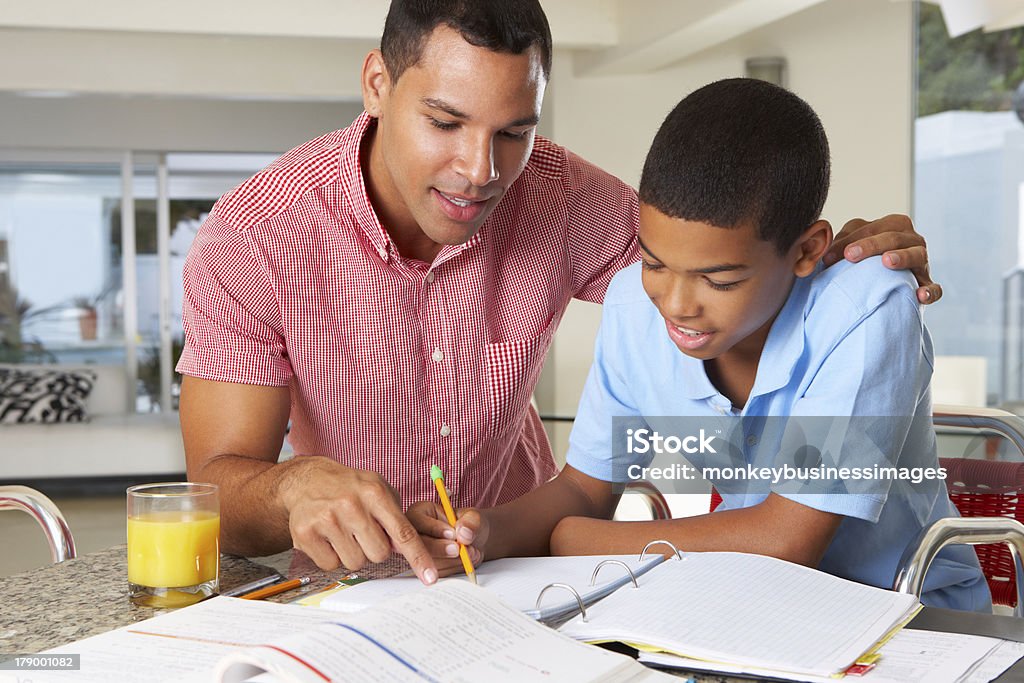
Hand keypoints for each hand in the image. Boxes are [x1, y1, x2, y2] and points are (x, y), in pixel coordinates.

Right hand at [280, 457, 437, 583]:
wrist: (309, 479)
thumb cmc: (350, 488)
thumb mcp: (378, 490)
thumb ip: (396, 518)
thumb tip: (405, 550)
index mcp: (374, 493)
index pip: (403, 532)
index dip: (419, 557)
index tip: (430, 577)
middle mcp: (351, 505)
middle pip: (379, 554)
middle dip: (374, 548)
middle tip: (362, 531)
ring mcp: (327, 519)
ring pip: (355, 563)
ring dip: (352, 553)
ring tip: (343, 532)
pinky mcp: (305, 533)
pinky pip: (331, 565)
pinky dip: (332, 556)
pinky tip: (327, 537)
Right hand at [407, 500, 487, 576]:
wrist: (473, 543)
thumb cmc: (468, 525)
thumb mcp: (473, 517)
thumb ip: (470, 522)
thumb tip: (463, 533)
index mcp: (421, 512)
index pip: (418, 520)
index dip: (435, 529)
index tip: (453, 535)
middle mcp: (414, 532)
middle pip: (418, 544)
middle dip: (441, 549)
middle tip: (459, 549)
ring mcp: (417, 552)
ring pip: (427, 561)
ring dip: (451, 561)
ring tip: (470, 553)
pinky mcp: (424, 569)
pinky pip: (435, 572)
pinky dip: (452, 569)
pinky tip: (463, 562)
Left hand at [823, 214, 940, 303]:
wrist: (883, 285)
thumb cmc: (864, 261)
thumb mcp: (852, 248)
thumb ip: (840, 243)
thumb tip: (820, 250)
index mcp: (894, 225)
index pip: (872, 228)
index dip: (849, 240)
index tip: (828, 257)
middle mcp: (911, 240)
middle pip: (894, 237)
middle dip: (871, 245)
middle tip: (850, 255)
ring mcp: (922, 262)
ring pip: (917, 255)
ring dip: (902, 257)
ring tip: (886, 262)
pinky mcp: (926, 284)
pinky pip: (934, 288)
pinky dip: (930, 291)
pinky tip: (920, 295)